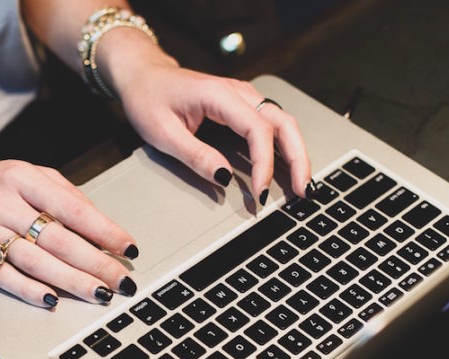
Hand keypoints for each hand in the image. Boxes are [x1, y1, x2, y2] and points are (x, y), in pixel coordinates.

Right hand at [0, 160, 138, 307]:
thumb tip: (99, 223)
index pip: (72, 208)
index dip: (104, 230)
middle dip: (95, 263)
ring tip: (98, 293)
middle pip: (57, 238)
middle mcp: (2, 201)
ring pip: (34, 260)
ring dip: (70, 280)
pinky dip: (27, 289)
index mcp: (21, 177)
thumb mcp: (22, 174)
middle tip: (121, 281)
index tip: (127, 248)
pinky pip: (1, 274)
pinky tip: (51, 298)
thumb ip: (60, 193)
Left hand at [100, 32, 311, 201]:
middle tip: (304, 190)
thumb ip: (194, 155)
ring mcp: (244, 98)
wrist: (144, 75)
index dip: (264, 163)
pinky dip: (283, 147)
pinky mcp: (242, 107)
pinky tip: (287, 169)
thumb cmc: (149, 99)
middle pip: (283, 123)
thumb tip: (224, 178)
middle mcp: (239, 92)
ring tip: (302, 185)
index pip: (257, 129)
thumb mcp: (162, 132)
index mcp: (219, 95)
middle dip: (298, 158)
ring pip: (283, 123)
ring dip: (296, 154)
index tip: (260, 192)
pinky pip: (272, 126)